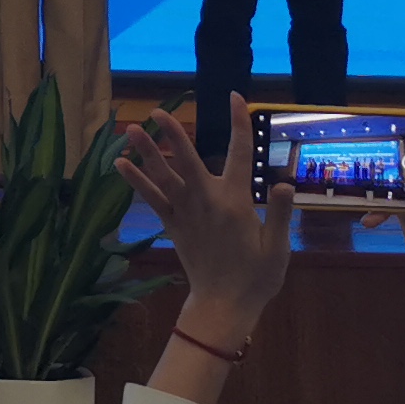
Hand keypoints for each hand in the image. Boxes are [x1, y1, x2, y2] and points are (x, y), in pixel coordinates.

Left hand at [117, 97, 293, 345]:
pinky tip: (120, 163)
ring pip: (163, 177)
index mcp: (236, 201)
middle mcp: (206, 201)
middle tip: (158, 111)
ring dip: (147, 152)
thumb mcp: (278, 247)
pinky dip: (135, 180)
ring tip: (130, 129)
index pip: (240, 153)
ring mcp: (185, 213)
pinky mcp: (172, 226)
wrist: (224, 305)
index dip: (238, 123)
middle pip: (187, 160)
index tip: (234, 97)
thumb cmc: (257, 277)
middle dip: (173, 134)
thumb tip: (284, 181)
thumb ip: (279, 213)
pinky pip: (151, 199)